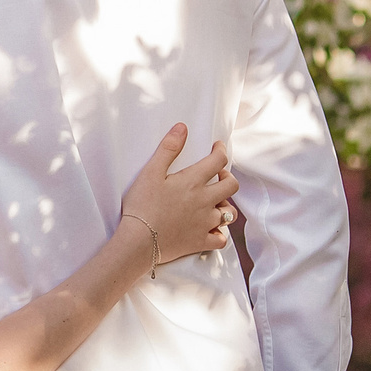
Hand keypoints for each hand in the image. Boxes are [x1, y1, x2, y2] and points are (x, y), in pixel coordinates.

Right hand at [120, 124, 238, 263]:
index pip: (218, 160)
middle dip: (228, 177)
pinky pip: (220, 239)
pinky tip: (211, 229)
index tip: (217, 148)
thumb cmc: (141, 206)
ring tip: (214, 203)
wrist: (139, 241)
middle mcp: (205, 201)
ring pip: (229, 213)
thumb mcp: (150, 172)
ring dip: (225, 205)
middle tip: (217, 175)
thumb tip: (182, 128)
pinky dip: (219, 233)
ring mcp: (205, 223)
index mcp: (193, 181)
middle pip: (231, 185)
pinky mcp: (201, 241)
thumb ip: (168, 149)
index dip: (221, 151)